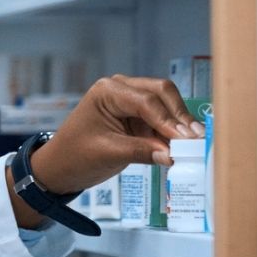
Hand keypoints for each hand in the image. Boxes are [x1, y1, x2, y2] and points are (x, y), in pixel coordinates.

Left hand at [17, 76, 200, 207]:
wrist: (59, 168)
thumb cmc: (74, 157)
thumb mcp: (107, 154)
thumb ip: (141, 152)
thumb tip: (173, 155)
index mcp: (108, 91)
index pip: (147, 102)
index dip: (169, 121)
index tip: (187, 139)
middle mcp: (122, 88)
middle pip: (162, 94)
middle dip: (179, 116)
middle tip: (197, 139)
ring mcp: (131, 101)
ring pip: (166, 105)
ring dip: (179, 125)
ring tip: (196, 145)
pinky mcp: (138, 116)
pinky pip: (162, 120)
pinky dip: (172, 132)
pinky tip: (185, 146)